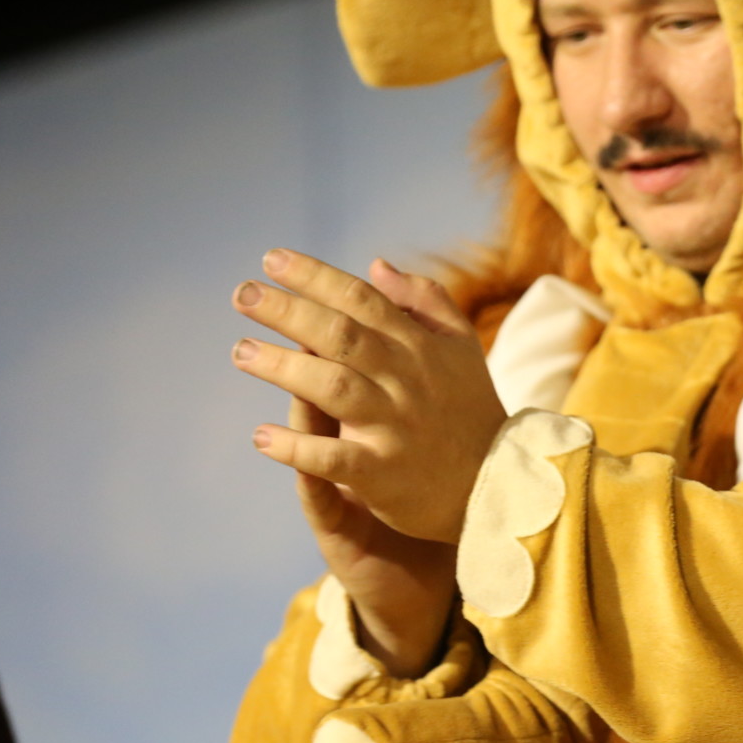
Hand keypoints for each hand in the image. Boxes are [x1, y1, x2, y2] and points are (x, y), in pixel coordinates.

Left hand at [231, 251, 505, 640]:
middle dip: (288, 310)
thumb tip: (375, 266)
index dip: (315, 276)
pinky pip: (335, 458)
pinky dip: (297, 447)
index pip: (360, 299)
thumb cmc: (471, 409)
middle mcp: (404, 379)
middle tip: (242, 294)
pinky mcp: (384, 473)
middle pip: (340, 334)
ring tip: (240, 352)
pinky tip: (260, 437)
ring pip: (333, 387)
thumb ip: (423, 299)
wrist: (502, 482)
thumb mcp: (460, 344)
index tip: (271, 260)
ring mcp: (394, 425)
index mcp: (418, 345)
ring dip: (283, 368)